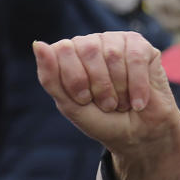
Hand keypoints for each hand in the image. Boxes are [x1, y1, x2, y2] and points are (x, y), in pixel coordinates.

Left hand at [34, 32, 179, 179]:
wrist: (136, 136)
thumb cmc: (101, 120)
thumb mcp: (70, 106)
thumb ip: (50, 78)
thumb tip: (38, 44)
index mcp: (68, 56)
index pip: (62, 50)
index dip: (75, 80)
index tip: (84, 100)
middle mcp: (91, 43)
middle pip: (88, 49)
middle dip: (98, 86)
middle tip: (106, 105)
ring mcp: (116, 42)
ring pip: (113, 54)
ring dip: (118, 89)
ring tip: (122, 103)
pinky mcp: (141, 47)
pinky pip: (135, 58)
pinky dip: (137, 86)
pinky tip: (138, 102)